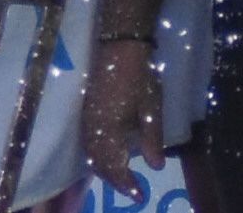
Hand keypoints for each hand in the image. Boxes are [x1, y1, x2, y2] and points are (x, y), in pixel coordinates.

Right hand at [78, 38, 166, 194]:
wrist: (120, 47)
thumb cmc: (140, 77)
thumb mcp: (151, 110)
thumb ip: (152, 140)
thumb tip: (156, 167)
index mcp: (109, 130)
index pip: (114, 167)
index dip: (126, 184)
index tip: (140, 195)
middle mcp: (93, 128)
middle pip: (99, 163)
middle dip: (115, 180)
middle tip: (133, 190)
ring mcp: (87, 118)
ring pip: (91, 153)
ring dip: (105, 169)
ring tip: (122, 178)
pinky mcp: (87, 110)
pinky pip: (88, 142)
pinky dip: (97, 155)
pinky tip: (109, 155)